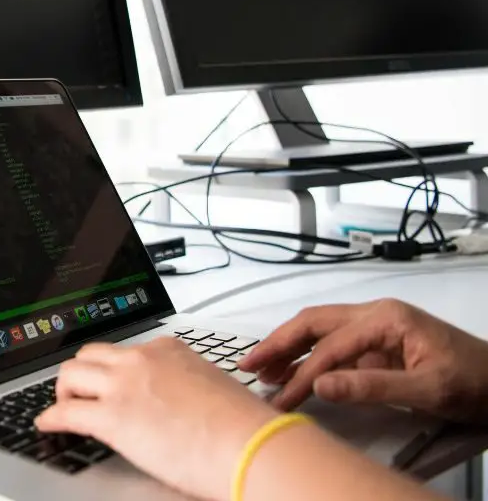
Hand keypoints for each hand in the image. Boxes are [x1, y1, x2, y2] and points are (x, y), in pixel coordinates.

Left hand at [36, 337, 277, 500]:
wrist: (250, 445)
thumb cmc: (244, 427)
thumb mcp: (213, 389)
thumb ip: (189, 388)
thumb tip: (184, 405)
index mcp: (168, 351)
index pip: (127, 351)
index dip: (114, 370)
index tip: (110, 381)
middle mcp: (142, 360)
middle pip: (91, 355)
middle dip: (81, 374)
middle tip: (79, 393)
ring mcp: (124, 386)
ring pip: (71, 374)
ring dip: (63, 392)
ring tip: (63, 407)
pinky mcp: (112, 418)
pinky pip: (66, 413)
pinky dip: (51, 418)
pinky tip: (47, 425)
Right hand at [240, 299, 487, 421]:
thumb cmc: (474, 382)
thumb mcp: (428, 388)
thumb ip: (372, 387)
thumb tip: (321, 386)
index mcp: (386, 318)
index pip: (332, 347)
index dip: (302, 374)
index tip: (281, 400)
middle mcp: (375, 315)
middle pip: (314, 323)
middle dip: (278, 344)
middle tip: (248, 366)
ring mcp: (376, 328)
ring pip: (319, 330)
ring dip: (288, 349)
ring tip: (260, 370)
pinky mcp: (378, 345)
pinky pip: (334, 346)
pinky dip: (308, 358)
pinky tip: (292, 373)